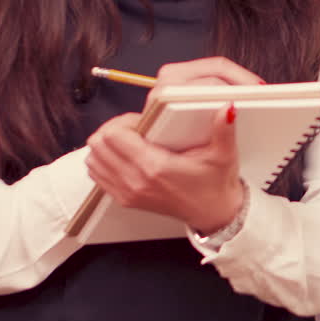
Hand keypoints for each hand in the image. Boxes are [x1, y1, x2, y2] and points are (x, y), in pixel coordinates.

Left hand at [85, 57, 264, 233]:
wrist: (213, 214)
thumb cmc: (216, 184)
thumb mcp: (224, 154)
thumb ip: (224, 129)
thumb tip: (227, 107)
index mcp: (155, 168)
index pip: (114, 135)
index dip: (126, 121)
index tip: (144, 122)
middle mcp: (135, 181)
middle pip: (98, 144)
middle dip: (113, 129)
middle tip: (136, 128)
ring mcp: (127, 193)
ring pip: (93, 159)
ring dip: (106, 145)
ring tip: (130, 141)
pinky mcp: (124, 200)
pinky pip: (97, 175)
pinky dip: (104, 161)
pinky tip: (125, 156)